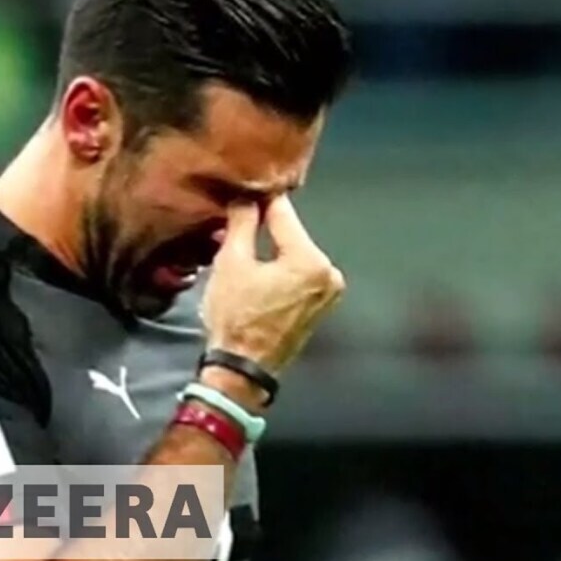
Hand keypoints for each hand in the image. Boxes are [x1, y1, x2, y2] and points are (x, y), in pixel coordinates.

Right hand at [201, 195, 344, 373]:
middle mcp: (328, 273)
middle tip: (236, 224)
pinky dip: (281, 269)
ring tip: (243, 251)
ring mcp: (329, 292)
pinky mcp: (321, 306)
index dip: (260, 199)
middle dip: (265, 228)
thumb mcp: (231, 263)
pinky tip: (259, 273)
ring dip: (272, 249)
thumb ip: (243, 223)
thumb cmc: (236, 319)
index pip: (283, 213)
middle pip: (292, 234)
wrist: (243, 370)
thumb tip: (247, 197)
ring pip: (295, 254)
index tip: (244, 190)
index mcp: (310, 260)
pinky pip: (300, 275)